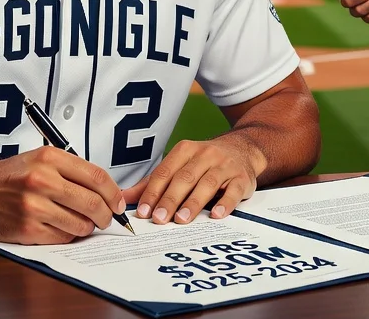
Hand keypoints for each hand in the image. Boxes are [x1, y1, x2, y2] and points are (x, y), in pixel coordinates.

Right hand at [0, 146, 126, 244]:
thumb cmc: (11, 175)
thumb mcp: (41, 158)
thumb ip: (73, 171)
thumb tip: (107, 191)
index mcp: (50, 158)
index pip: (97, 177)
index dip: (114, 194)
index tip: (119, 203)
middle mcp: (42, 180)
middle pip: (94, 203)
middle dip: (107, 215)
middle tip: (107, 218)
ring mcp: (34, 206)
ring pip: (81, 224)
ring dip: (87, 227)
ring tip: (80, 221)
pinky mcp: (28, 229)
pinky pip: (63, 237)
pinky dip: (68, 235)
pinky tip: (60, 226)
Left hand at [126, 135, 264, 224]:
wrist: (243, 149)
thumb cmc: (205, 162)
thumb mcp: (180, 165)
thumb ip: (154, 182)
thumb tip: (124, 197)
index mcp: (185, 150)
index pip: (165, 172)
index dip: (153, 191)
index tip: (143, 211)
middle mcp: (205, 155)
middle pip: (184, 178)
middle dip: (170, 199)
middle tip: (159, 218)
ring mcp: (225, 165)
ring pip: (207, 184)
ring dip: (193, 202)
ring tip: (182, 219)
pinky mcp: (241, 178)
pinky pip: (233, 190)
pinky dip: (225, 203)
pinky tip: (216, 215)